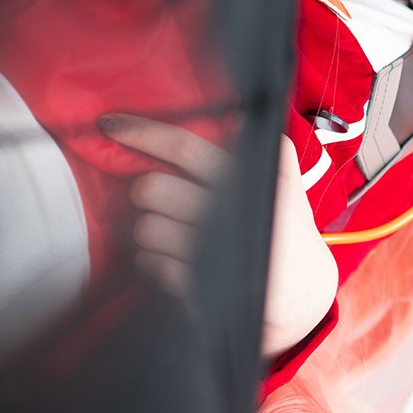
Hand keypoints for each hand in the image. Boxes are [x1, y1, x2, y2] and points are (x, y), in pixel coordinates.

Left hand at [98, 116, 338, 358]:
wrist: (304, 295)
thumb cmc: (283, 229)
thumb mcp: (281, 184)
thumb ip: (255, 150)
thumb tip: (232, 117)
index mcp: (249, 176)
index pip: (183, 145)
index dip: (141, 132)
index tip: (108, 125)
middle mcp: (232, 210)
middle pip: (150, 188)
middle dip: (146, 193)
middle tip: (162, 201)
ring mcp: (216, 252)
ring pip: (145, 228)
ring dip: (150, 232)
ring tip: (175, 236)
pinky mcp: (202, 287)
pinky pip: (150, 265)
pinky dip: (154, 263)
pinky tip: (178, 263)